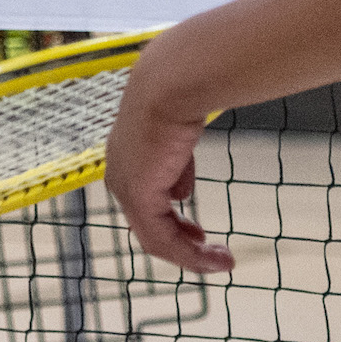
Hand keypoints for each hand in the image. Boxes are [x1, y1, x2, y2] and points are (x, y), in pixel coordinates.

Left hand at [102, 51, 229, 275]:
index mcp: (127, 156)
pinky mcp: (139, 197)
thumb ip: (177, 162)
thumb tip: (181, 193)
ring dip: (190, 254)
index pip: (145, 198)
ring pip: (155, 238)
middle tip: (208, 251)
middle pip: (147, 222)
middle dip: (180, 240)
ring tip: (221, 260)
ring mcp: (126, 188)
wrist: (170, 82)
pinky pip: (162, 240)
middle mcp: (119, 175)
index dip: (172, 218)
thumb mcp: (178, 131)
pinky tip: (215, 256)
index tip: (198, 232)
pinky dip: (189, 254)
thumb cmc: (179, 92)